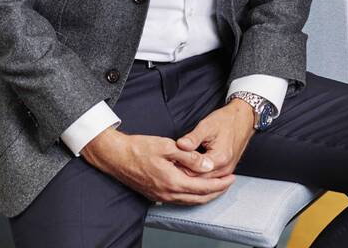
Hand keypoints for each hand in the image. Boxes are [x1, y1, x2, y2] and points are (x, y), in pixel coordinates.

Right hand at [80, 127, 236, 204]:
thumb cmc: (139, 148)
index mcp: (173, 181)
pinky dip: (192, 197)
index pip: (203, 187)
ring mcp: (161, 196)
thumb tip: (208, 166)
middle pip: (199, 198)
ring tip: (217, 187)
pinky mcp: (156, 195)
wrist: (116, 156)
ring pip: (190, 202)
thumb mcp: (167, 146)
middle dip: (217, 192)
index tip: (232, 178)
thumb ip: (189, 157)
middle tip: (229, 184)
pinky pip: (180, 200)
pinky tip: (196, 190)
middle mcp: (168, 193)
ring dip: (206, 196)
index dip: (220, 184)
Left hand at [173, 99, 255, 179]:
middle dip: (183, 171)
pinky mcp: (225, 171)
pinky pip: (209, 177)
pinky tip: (189, 166)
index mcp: (219, 158)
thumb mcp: (206, 125)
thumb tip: (180, 145)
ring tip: (177, 165)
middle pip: (198, 179)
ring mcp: (226, 171)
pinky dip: (198, 174)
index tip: (169, 159)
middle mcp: (224, 168)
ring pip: (203, 180)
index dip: (180, 165)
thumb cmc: (226, 121)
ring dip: (190, 174)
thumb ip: (193, 138)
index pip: (194, 170)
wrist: (243, 119)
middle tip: (170, 164)